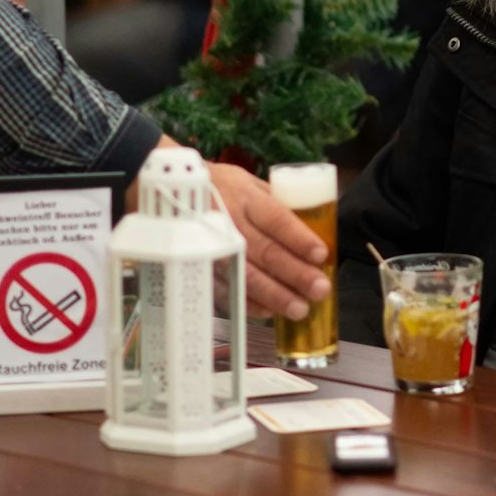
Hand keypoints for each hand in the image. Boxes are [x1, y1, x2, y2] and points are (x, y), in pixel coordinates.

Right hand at [206, 160, 330, 320]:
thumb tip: (318, 227)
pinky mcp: (201, 266)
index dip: (299, 238)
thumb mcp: (251, 183)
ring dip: (274, 295)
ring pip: (246, 275)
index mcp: (245, 196)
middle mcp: (229, 222)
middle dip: (295, 273)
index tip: (320, 254)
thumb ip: (279, 204)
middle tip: (319, 289)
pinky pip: (225, 290)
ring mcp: (212, 247)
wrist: (174, 193)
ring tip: (299, 309)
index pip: (276, 219)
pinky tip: (268, 312)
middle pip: (265, 251)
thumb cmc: (223, 188)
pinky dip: (248, 304)